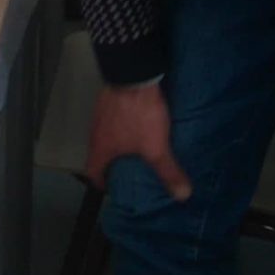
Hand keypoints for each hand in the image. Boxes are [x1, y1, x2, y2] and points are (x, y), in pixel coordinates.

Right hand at [83, 82, 191, 200]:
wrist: (132, 77)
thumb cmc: (138, 117)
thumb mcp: (156, 147)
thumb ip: (167, 170)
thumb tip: (182, 196)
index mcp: (102, 148)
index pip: (92, 171)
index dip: (100, 182)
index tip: (110, 187)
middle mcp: (95, 133)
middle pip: (98, 154)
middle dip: (110, 165)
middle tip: (126, 172)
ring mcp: (100, 116)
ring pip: (105, 137)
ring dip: (116, 146)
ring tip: (134, 151)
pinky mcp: (108, 103)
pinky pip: (111, 122)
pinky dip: (121, 130)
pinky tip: (136, 127)